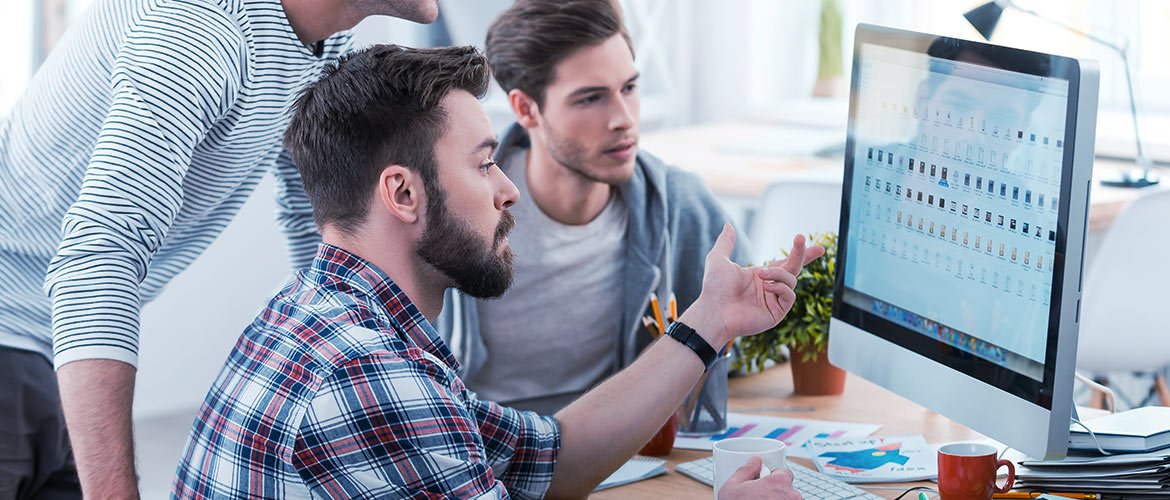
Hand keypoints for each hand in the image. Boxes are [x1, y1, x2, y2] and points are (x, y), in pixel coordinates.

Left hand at [681, 225, 823, 346]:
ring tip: (761, 275)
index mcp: (760, 275)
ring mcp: (774, 300)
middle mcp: (770, 287)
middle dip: (803, 254)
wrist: (714, 311)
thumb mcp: (719, 259)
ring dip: (778, 274)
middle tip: (805, 241)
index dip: (801, 253)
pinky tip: (766, 287)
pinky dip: (780, 287)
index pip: (785, 262)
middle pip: (794, 268)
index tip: (818, 246)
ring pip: (791, 280)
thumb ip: (726, 242)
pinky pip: (790, 295)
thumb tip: (728, 225)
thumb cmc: (714, 288)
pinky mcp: (777, 313)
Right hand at [718, 457, 801, 499]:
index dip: (774, 477)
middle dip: (777, 492)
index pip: (785, 472)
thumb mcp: (732, 487)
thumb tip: (754, 462)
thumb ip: (745, 470)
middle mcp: (792, 495)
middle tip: (761, 498)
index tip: (766, 483)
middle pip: (788, 488)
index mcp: (779, 482)